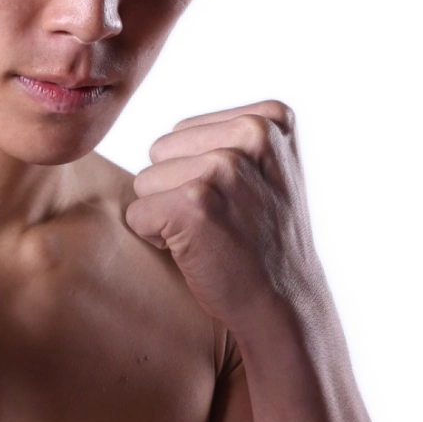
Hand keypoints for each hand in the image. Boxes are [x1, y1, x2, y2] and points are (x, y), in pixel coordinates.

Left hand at [124, 101, 317, 331]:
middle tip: (222, 222)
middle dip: (178, 189)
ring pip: (146, 181)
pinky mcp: (194, 203)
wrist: (284, 303)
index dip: (197, 174)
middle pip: (161, 151)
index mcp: (270, 118)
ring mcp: (223, 167)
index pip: (186, 132)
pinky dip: (156, 239)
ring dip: (168, 215)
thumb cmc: (265, 242)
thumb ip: (229, 139)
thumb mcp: (268, 171)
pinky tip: (197, 251)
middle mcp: (251, 133)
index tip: (236, 203)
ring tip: (212, 235)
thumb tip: (162, 136)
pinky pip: (137, 214)